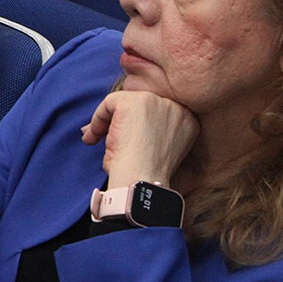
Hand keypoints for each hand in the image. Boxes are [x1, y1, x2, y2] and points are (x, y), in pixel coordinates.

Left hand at [81, 89, 199, 189]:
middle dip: (120, 120)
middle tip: (101, 138)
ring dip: (107, 121)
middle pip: (140, 104)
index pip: (156, 112)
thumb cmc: (146, 174)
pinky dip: (97, 119)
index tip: (122, 140)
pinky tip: (94, 137)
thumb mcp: (155, 148)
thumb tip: (114, 127)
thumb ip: (147, 131)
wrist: (142, 180)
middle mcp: (177, 107)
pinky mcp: (135, 101)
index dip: (135, 124)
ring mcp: (157, 102)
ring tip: (97, 140)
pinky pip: (109, 102)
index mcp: (188, 120)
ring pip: (123, 101)